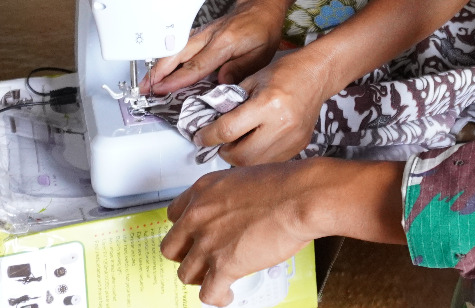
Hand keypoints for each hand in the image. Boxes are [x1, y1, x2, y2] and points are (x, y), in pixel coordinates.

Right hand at [143, 0, 284, 94]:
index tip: (161, 90)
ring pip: (174, 50)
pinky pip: (179, 46)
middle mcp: (208, 37)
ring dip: (158, 66)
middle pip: (177, 56)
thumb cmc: (262, 30)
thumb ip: (240, 69)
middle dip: (158, 73)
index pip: (196, 65)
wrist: (260, 7)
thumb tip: (221, 84)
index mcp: (224, 43)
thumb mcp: (261, 54)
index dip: (177, 79)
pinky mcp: (199, 34)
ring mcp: (202, 33)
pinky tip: (158, 68)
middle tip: (143, 88)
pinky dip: (166, 58)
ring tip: (145, 82)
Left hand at [161, 159, 406, 304]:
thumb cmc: (287, 185)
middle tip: (201, 259)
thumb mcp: (245, 179)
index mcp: (203, 190)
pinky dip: (217, 298)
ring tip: (216, 279)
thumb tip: (233, 210)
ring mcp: (208, 242)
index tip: (193, 236)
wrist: (303, 196)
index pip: (173, 215)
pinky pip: (207, 294)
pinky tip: (227, 295)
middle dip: (186, 256)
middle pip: (170, 247)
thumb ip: (228, 196)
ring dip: (201, 278)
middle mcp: (199, 215)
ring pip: (185, 274)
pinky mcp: (224, 265)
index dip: (185, 230)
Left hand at [197, 52, 324, 164]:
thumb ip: (231, 102)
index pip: (228, 130)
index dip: (208, 136)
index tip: (200, 137)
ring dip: (240, 157)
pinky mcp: (300, 146)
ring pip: (255, 164)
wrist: (317, 75)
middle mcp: (281, 125)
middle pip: (241, 155)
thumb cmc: (285, 72)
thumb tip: (211, 124)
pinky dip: (258, 157)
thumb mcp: (252, 80)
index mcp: (267, 104)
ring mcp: (292, 139)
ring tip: (238, 143)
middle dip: (224, 151)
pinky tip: (256, 143)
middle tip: (220, 142)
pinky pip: (271, 161)